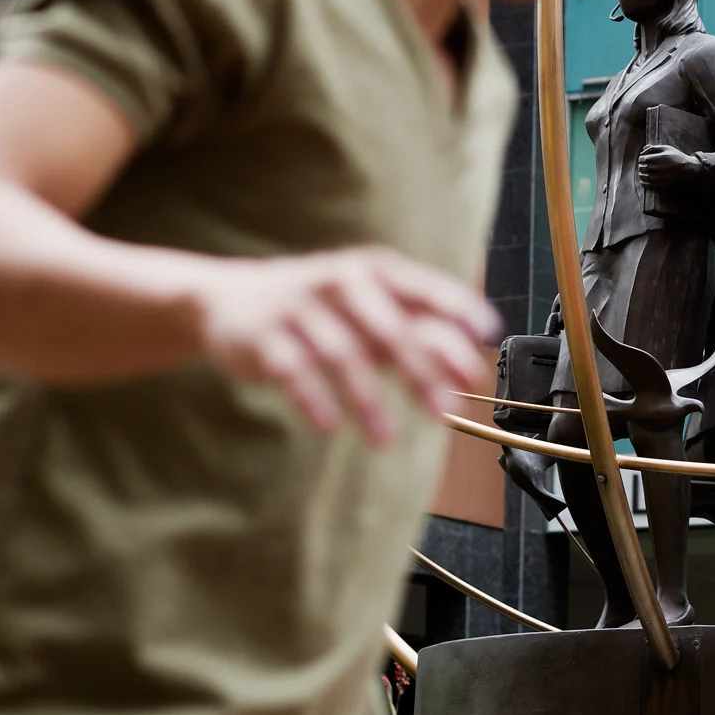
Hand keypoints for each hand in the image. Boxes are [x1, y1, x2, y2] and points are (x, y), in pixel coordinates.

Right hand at [193, 247, 501, 444]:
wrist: (227, 300)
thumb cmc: (318, 310)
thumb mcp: (369, 314)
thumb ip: (419, 335)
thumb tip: (471, 367)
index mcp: (373, 273)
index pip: (424, 288)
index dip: (457, 310)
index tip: (487, 336)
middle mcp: (340, 283)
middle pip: (388, 328)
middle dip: (421, 370)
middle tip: (447, 409)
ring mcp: (300, 308)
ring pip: (341, 353)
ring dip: (367, 398)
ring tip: (386, 440)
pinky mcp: (264, 337)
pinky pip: (292, 369)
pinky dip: (312, 397)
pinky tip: (329, 426)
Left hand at [637, 143, 702, 189]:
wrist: (687, 168)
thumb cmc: (676, 156)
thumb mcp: (666, 148)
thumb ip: (653, 148)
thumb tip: (643, 149)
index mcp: (655, 159)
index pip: (641, 159)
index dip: (642, 158)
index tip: (645, 158)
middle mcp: (654, 169)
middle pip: (641, 168)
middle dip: (642, 165)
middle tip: (645, 164)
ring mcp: (656, 177)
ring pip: (642, 176)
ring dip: (642, 173)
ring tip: (646, 171)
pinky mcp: (659, 184)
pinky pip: (646, 184)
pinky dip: (644, 182)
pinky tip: (647, 178)